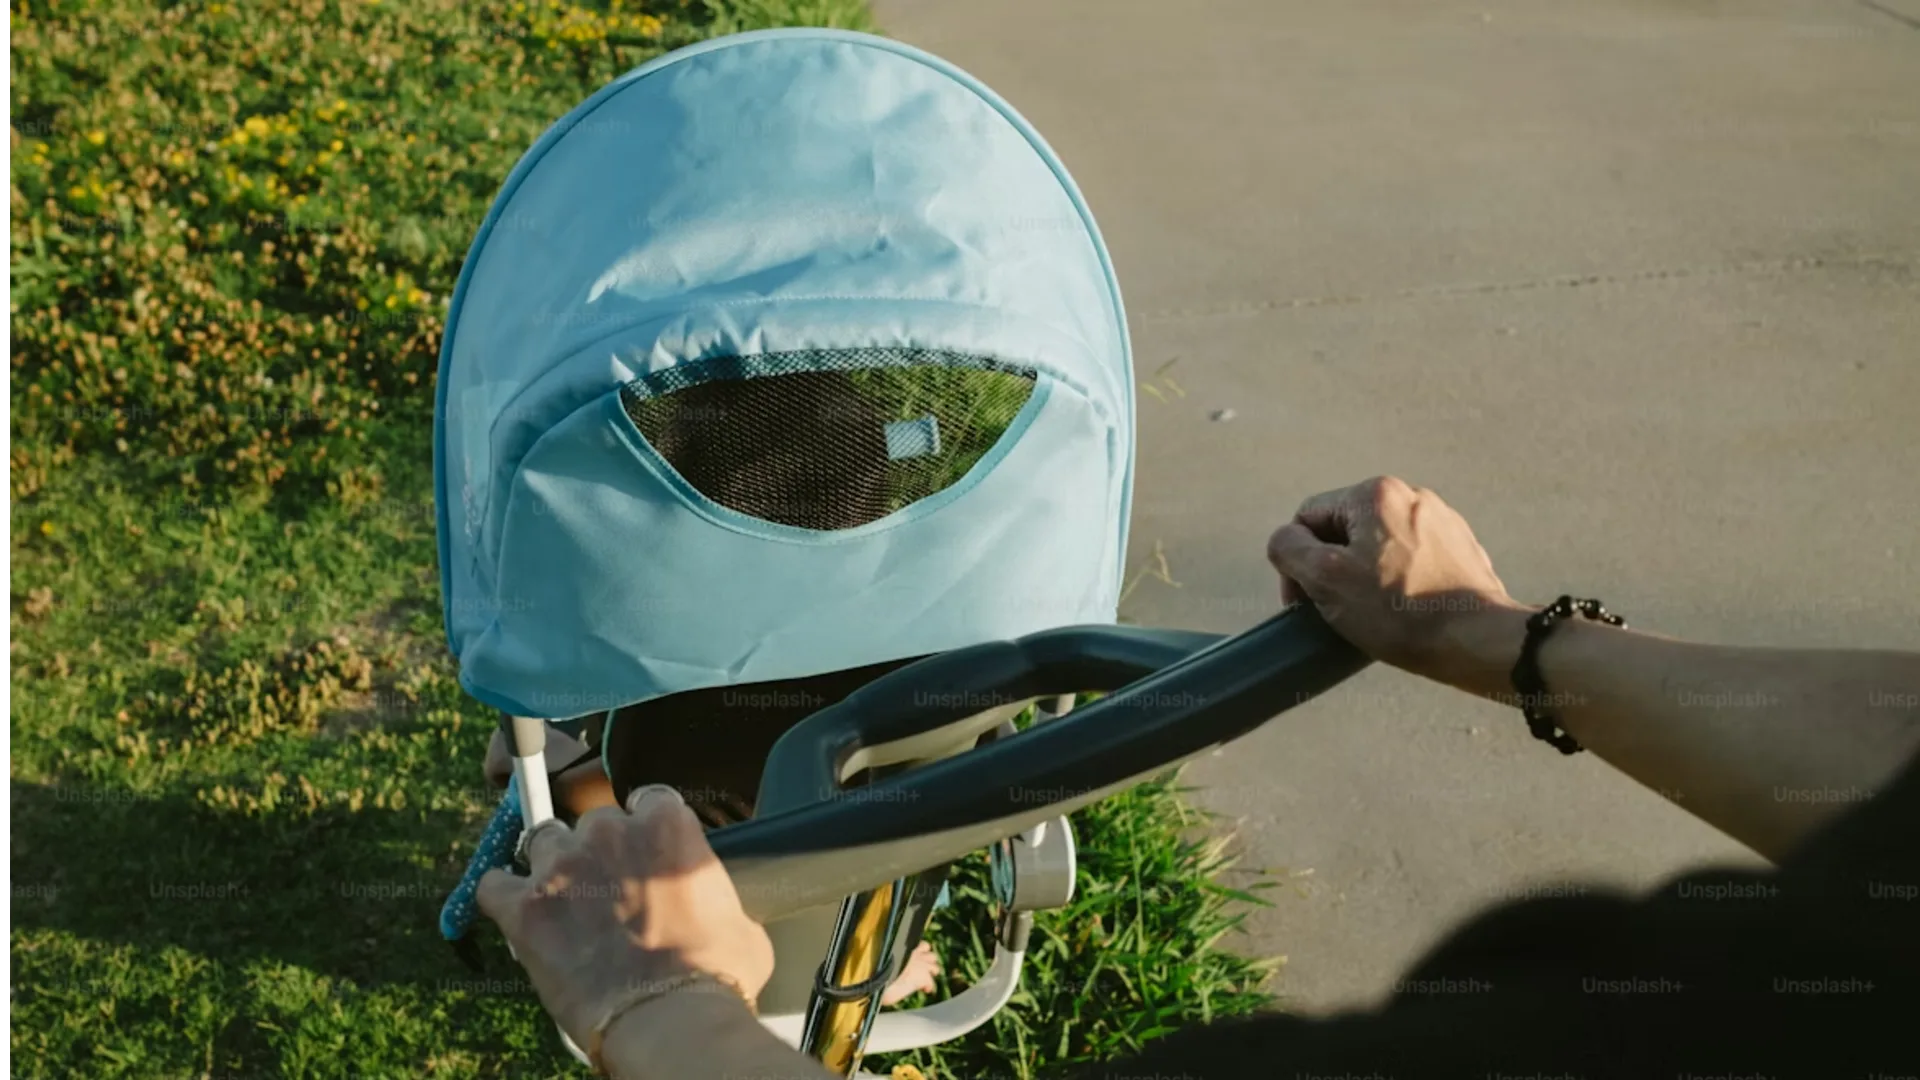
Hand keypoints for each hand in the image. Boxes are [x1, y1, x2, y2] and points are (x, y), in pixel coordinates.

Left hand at [475, 786, 774, 1049]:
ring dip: (553, 866)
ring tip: (564, 900)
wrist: (669, 1018)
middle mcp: (609, 831)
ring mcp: (561, 865)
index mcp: (665, 824)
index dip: (645, 827)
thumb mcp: (740, 921)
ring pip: (544, 842)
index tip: (645, 851)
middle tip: (610, 889)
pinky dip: (504, 894)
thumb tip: (714, 910)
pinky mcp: (524, 907)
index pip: (648, 799)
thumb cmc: (715, 973)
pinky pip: (494, 884)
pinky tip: (515, 909)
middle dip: (600, 850)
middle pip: (594, 821)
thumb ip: (715, 894)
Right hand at [1266, 476, 1528, 693]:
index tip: (1305, 602)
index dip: (1296, 561)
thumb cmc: (1398, 611)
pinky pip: (1411, 558)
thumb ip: (1289, 548)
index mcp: (1374, 493)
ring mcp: (1440, 520)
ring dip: (1365, 574)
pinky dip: (1399, 580)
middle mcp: (1410, 495)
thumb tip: (1286, 540)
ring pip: (1378, 545)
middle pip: (1345, 530)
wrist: (1478, 638)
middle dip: (1334, 567)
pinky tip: (1404, 610)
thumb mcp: (1325, 578)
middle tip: (1338, 609)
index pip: (1308, 518)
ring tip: (1374, 612)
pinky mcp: (1460, 547)